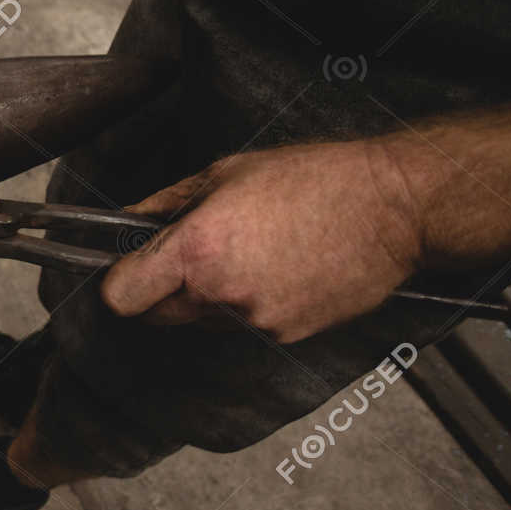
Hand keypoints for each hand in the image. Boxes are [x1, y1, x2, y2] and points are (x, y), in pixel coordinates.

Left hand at [99, 141, 425, 343]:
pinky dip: (246, 307)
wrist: (392, 208)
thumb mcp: (226, 173)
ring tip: (246, 253)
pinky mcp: (285, 335)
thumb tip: (127, 221)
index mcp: (197, 249)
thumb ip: (165, 204)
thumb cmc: (317, 180)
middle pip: (155, 315)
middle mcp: (221, 293)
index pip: (122, 297)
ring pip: (199, 322)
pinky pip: (241, 327)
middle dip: (158, 290)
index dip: (117, 282)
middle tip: (184, 256)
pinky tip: (275, 270)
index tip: (126, 268)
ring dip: (205, 298)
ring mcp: (254, 321)